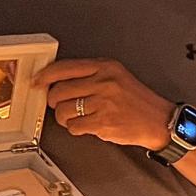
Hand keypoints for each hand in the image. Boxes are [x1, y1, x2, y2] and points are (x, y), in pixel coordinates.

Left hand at [35, 58, 174, 149]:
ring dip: (65, 118)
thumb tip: (57, 81)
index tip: (37, 82)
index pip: (65, 67)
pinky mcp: (103, 122)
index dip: (45, 76)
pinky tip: (88, 125)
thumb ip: (90, 75)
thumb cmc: (137, 100)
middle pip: (59, 91)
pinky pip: (74, 127)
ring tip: (78, 117)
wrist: (159, 120)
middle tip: (60, 105)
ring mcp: (103, 103)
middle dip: (55, 101)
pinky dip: (77, 129)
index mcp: (105, 67)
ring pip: (63, 111)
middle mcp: (103, 82)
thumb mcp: (117, 76)